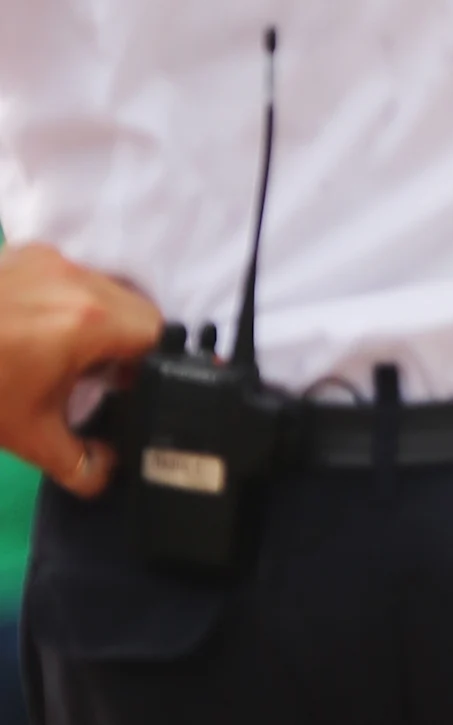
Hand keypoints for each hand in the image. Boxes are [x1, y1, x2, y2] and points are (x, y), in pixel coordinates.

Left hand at [0, 244, 160, 492]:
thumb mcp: (32, 438)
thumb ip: (83, 466)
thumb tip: (110, 470)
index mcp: (90, 321)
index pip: (157, 333)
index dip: (149, 365)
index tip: (124, 388)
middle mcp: (77, 279)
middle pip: (135, 307)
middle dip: (125, 343)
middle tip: (94, 376)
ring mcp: (48, 259)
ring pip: (104, 288)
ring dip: (99, 320)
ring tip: (63, 354)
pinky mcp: (24, 254)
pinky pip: (69, 276)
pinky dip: (68, 301)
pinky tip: (39, 330)